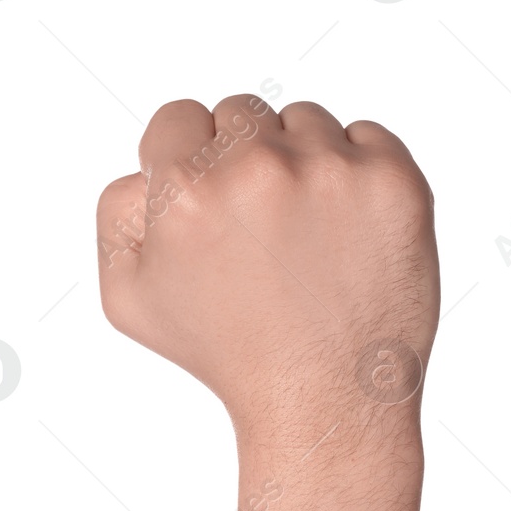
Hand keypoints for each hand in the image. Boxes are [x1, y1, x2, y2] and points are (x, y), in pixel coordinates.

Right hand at [95, 94, 437, 441]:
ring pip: (303, 121)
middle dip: (241, 157)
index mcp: (185, 190)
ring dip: (299, 163)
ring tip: (302, 235)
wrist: (324, 400)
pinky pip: (366, 136)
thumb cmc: (222, 349)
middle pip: (240, 111)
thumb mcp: (126, 294)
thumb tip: (150, 165)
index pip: (179, 116)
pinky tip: (344, 230)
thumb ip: (116, 210)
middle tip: (255, 226)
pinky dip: (356, 174)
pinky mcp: (394, 181)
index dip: (187, 160)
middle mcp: (256, 169)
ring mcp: (331, 171)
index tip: (208, 205)